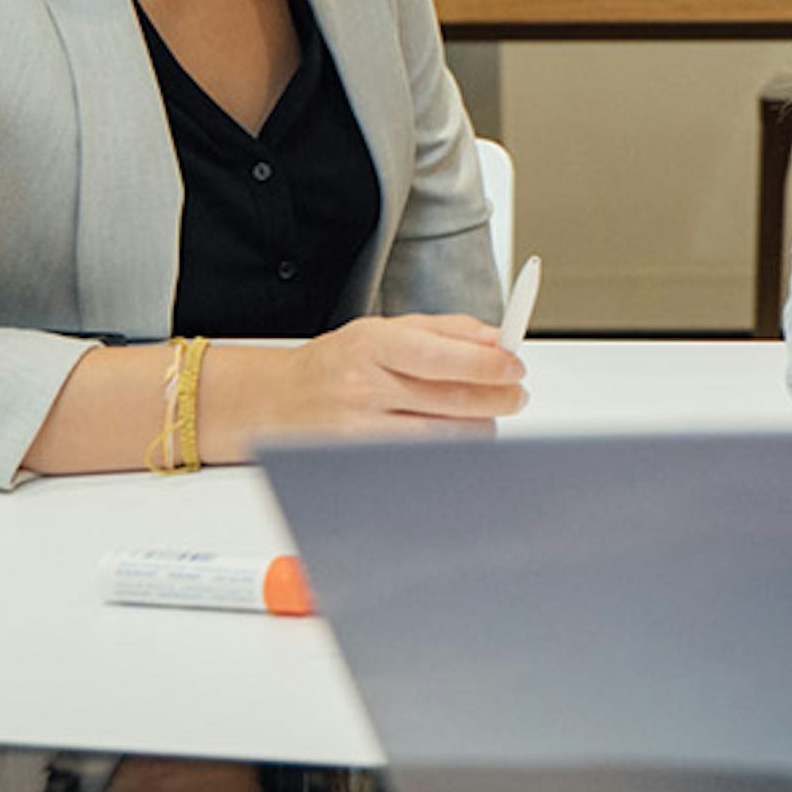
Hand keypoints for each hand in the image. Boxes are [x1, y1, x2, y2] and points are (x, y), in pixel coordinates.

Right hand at [217, 314, 524, 451]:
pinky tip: (457, 435)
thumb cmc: (337, 363)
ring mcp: (358, 430)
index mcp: (373, 345)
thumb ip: (447, 330)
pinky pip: (420, 459)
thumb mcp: (386, 330)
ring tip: (488, 413)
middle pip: (450, 399)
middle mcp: (363, 387)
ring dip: (480, 426)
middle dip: (497, 397)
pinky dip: (449, 449)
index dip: (488, 364)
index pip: (442, 356)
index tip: (515, 367)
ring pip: (442, 435)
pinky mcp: (358, 461)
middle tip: (515, 393)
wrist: (275, 401)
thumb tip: (498, 338)